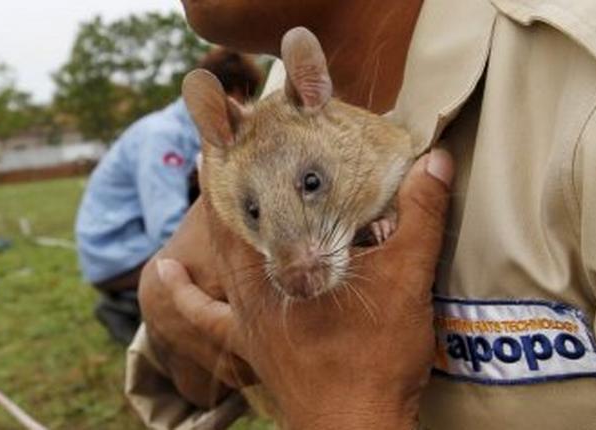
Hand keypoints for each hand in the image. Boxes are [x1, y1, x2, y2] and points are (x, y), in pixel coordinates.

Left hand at [158, 150, 453, 428]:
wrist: (355, 427)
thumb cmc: (374, 358)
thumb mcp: (407, 281)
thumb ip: (419, 219)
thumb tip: (433, 163)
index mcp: (286, 263)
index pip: (252, 196)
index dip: (237, 158)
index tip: (228, 119)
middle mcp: (257, 284)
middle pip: (231, 219)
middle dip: (229, 178)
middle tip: (228, 138)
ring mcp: (247, 315)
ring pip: (218, 255)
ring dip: (214, 218)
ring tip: (207, 180)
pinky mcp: (248, 344)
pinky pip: (203, 313)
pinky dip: (182, 292)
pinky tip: (162, 271)